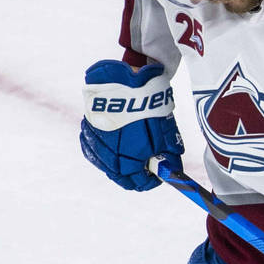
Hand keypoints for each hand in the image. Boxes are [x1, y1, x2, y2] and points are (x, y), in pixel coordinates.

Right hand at [80, 60, 183, 190]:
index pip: (139, 182)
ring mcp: (97, 142)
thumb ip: (171, 154)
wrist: (125, 81)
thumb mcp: (167, 133)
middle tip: (143, 173)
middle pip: (120, 177)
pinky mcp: (88, 129)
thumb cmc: (149, 107)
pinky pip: (93, 149)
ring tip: (129, 161)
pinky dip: (102, 153)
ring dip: (117, 166)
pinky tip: (110, 150)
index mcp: (131, 158)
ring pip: (105, 164)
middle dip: (133, 177)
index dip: (149, 182)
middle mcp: (111, 154)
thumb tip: (175, 169)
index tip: (155, 178)